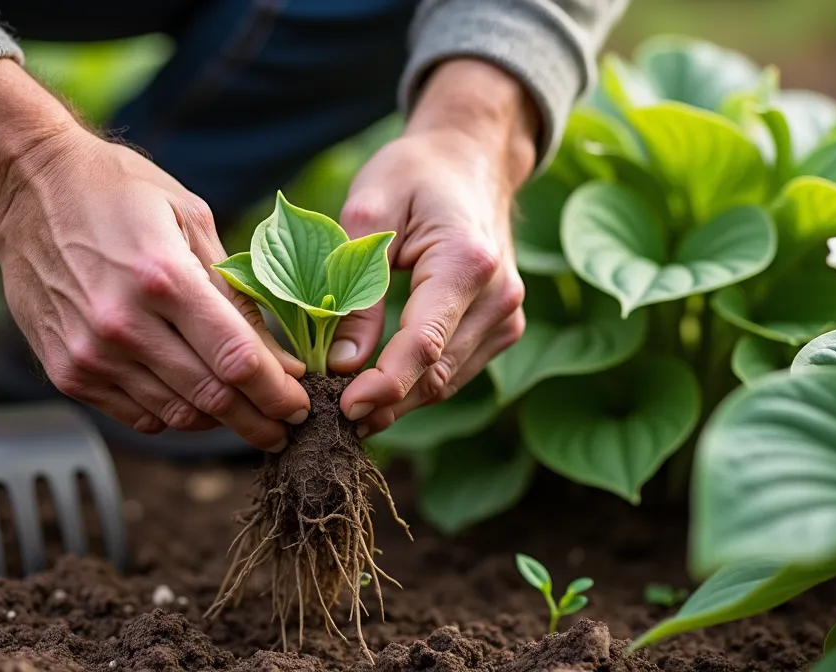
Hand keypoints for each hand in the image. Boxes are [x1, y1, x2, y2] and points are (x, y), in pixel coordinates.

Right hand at [0, 60, 309, 450]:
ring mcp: (90, 354)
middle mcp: (123, 324)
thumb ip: (235, 289)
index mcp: (162, 277)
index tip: (301, 405)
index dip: (278, 393)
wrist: (25, 191)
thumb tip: (280, 357)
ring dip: (220, 422)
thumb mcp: (190, 217)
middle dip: (259, 420)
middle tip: (285, 427)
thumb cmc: (117, 193)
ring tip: (247, 415)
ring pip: (177, 416)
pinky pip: (137, 416)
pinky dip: (174, 416)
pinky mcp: (67, 372)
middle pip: (212, 399)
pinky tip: (195, 402)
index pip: (236, 359)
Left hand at [330, 59, 539, 433]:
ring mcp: (507, 315)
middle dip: (383, 403)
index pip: (424, 343)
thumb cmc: (413, 174)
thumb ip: (354, 287)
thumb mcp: (369, 212)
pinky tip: (375, 388)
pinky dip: (416, 384)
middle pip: (436, 374)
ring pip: (447, 382)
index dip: (383, 386)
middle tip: (327, 418)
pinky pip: (455, 371)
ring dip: (398, 402)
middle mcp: (499, 295)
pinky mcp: (502, 327)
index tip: (342, 409)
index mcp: (467, 262)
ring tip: (343, 408)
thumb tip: (340, 362)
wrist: (470, 157)